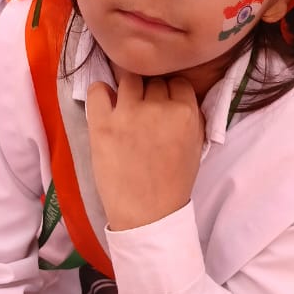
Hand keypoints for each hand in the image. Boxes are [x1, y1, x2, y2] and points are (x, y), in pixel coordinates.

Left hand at [86, 72, 203, 230]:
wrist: (147, 214)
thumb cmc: (173, 183)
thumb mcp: (196, 146)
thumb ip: (192, 116)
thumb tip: (179, 93)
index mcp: (185, 113)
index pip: (178, 82)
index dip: (170, 93)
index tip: (164, 106)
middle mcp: (157, 108)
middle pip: (154, 81)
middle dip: (150, 93)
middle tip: (145, 112)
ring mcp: (127, 113)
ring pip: (128, 79)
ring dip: (128, 91)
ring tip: (125, 109)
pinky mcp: (101, 123)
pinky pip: (97, 89)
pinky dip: (101, 94)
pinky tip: (105, 107)